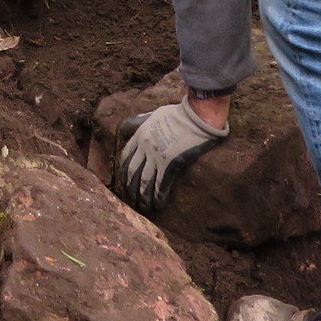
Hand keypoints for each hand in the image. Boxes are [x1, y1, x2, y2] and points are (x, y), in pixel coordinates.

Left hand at [113, 98, 228, 211]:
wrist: (196, 117)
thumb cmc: (178, 113)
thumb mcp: (154, 114)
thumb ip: (140, 121)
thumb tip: (128, 126)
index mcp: (140, 134)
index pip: (126, 155)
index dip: (124, 170)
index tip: (124, 180)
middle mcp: (145, 147)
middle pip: (132, 171)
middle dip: (130, 187)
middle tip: (130, 199)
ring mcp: (156, 156)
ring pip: (144, 181)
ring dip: (142, 196)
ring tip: (143, 207)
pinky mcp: (170, 164)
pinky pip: (160, 183)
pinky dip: (158, 196)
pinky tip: (158, 204)